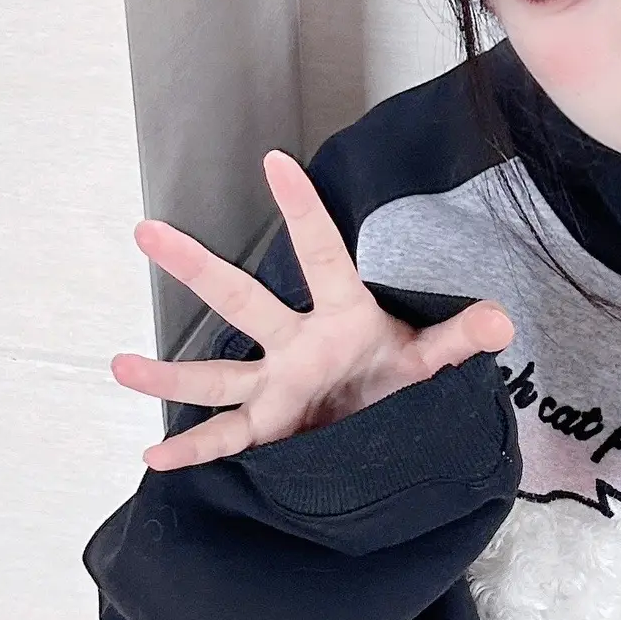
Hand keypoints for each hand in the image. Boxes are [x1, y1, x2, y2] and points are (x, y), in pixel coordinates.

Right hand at [112, 149, 514, 471]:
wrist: (394, 437)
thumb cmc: (404, 386)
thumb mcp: (434, 364)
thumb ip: (459, 339)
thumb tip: (501, 319)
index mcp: (342, 317)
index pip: (321, 254)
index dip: (303, 211)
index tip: (276, 162)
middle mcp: (296, 345)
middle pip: (240, 300)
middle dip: (195, 266)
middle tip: (147, 230)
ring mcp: (276, 388)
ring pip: (213, 375)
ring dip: (168, 372)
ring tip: (119, 365)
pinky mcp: (269, 430)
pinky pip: (224, 439)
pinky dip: (192, 450)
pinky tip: (155, 457)